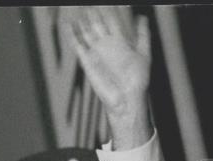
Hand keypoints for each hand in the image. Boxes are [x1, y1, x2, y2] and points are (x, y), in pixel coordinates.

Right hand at [59, 6, 152, 147]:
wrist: (126, 99)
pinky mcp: (87, 59)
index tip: (107, 2)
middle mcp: (106, 45)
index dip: (108, 10)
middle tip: (90, 2)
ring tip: (78, 7)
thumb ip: (143, 36)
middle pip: (96, 23)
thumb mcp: (144, 54)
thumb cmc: (137, 80)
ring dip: (82, 19)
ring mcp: (96, 51)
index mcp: (120, 42)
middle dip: (93, 12)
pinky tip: (68, 23)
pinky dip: (71, 33)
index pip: (111, 20)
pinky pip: (77, 43)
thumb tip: (143, 18)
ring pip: (85, 30)